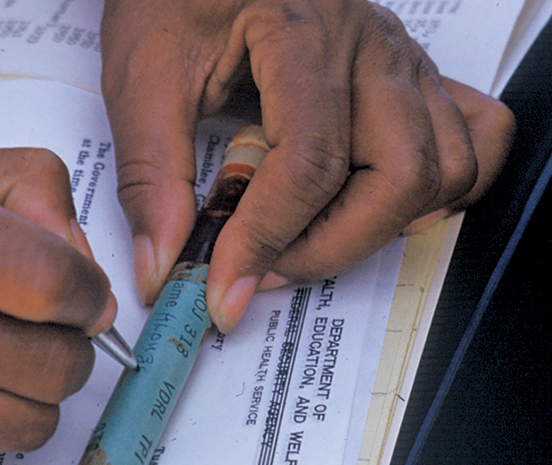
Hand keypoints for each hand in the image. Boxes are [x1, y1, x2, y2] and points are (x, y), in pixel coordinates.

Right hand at [0, 148, 114, 464]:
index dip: (86, 289)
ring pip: (18, 423)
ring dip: (38, 394)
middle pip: (43, 361)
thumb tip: (77, 261)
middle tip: (54, 327)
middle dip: (72, 345)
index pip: (40, 277)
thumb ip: (3, 193)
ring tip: (13, 361)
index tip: (84, 292)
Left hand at [100, 0, 514, 331]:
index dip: (265, 239)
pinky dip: (439, 189)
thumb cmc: (172, 0)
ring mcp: (400, 58)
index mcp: (301, 32)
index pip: (309, 161)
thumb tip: (162, 264)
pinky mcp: (411, 75)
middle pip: (400, 175)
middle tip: (260, 270)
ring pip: (444, 168)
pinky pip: (473, 137)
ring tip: (304, 238)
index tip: (222, 286)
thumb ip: (150, 175)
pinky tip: (376, 202)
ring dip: (378, 227)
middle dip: (328, 247)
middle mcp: (369, 44)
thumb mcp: (141, 79)